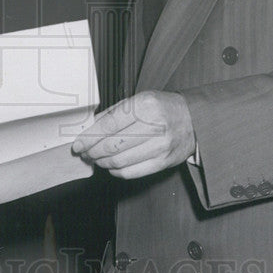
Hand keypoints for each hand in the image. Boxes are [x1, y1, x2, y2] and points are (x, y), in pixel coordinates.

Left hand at [71, 90, 195, 178]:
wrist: (194, 120)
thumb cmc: (162, 108)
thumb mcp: (139, 100)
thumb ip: (114, 113)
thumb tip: (90, 128)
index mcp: (145, 106)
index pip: (108, 125)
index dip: (88, 137)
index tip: (78, 144)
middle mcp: (154, 126)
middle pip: (112, 145)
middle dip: (92, 151)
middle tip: (84, 152)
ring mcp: (160, 146)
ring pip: (119, 161)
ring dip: (102, 162)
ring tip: (96, 159)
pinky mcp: (163, 162)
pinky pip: (132, 172)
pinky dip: (116, 171)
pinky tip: (111, 166)